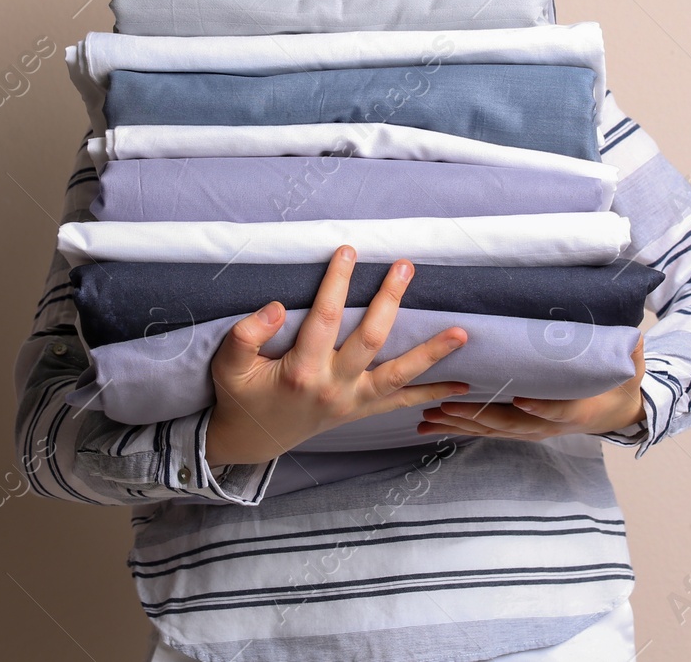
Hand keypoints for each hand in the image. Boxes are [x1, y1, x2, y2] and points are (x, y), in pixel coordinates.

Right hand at [204, 246, 469, 465]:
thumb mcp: (227, 366)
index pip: (325, 317)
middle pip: (371, 339)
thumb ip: (245, 335)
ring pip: (398, 375)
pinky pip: (401, 403)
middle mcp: (333, 386)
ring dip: (431, 353)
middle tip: (405, 267)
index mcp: (300, 370)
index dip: (337, 282)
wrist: (252, 440)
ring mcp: (352, 401)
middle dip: (390, 301)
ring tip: (461, 333)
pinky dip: (432, 394)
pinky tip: (462, 385)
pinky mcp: (361, 410)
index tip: (349, 250)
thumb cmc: (241, 396)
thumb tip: (276, 307)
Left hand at [417, 331, 646, 440]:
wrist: (616, 413)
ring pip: (491, 431)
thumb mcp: (629, 370)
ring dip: (459, 425)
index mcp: (574, 411)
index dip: (539, 408)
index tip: (520, 400)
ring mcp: (531, 429)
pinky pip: (487, 430)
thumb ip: (629, 354)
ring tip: (428, 418)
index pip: (555, 411)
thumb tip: (634, 334)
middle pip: (510, 425)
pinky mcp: (520, 428)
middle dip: (476, 417)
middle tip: (447, 406)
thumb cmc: (618, 387)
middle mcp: (547, 426)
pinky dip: (460, 428)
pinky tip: (433, 423)